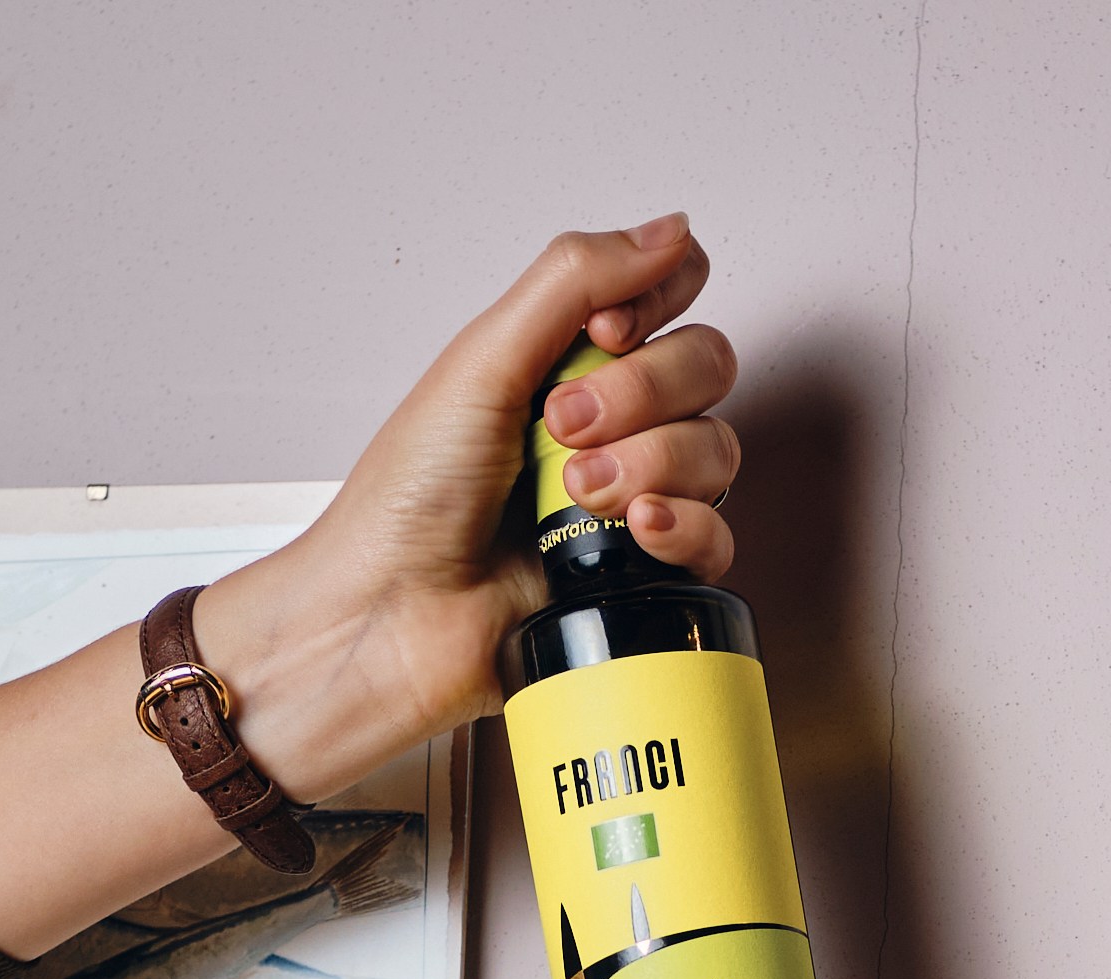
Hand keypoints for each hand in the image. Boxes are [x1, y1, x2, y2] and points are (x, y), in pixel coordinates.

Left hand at [205, 217, 739, 802]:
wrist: (392, 615)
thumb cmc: (407, 501)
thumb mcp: (484, 360)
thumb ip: (574, 280)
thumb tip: (669, 229)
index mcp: (567, 358)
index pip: (671, 291)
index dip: (656, 301)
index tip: (602, 333)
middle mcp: (610, 422)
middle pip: (706, 367)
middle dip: (644, 393)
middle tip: (563, 427)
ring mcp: (632, 498)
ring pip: (717, 450)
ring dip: (653, 462)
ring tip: (577, 493)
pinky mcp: (646, 575)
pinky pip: (718, 539)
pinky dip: (685, 527)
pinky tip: (635, 530)